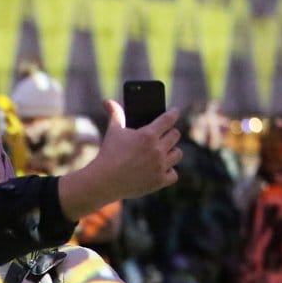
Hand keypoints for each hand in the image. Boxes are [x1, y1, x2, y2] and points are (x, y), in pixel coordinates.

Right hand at [59, 101, 181, 218]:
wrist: (103, 181)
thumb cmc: (108, 154)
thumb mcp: (113, 131)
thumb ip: (115, 114)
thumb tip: (107, 101)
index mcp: (148, 135)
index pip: (169, 119)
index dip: (173, 113)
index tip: (175, 112)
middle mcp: (157, 149)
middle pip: (175, 135)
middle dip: (170, 133)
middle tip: (167, 133)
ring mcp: (160, 166)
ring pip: (177, 154)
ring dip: (172, 151)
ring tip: (165, 151)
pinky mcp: (159, 181)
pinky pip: (174, 174)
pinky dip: (169, 171)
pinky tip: (162, 169)